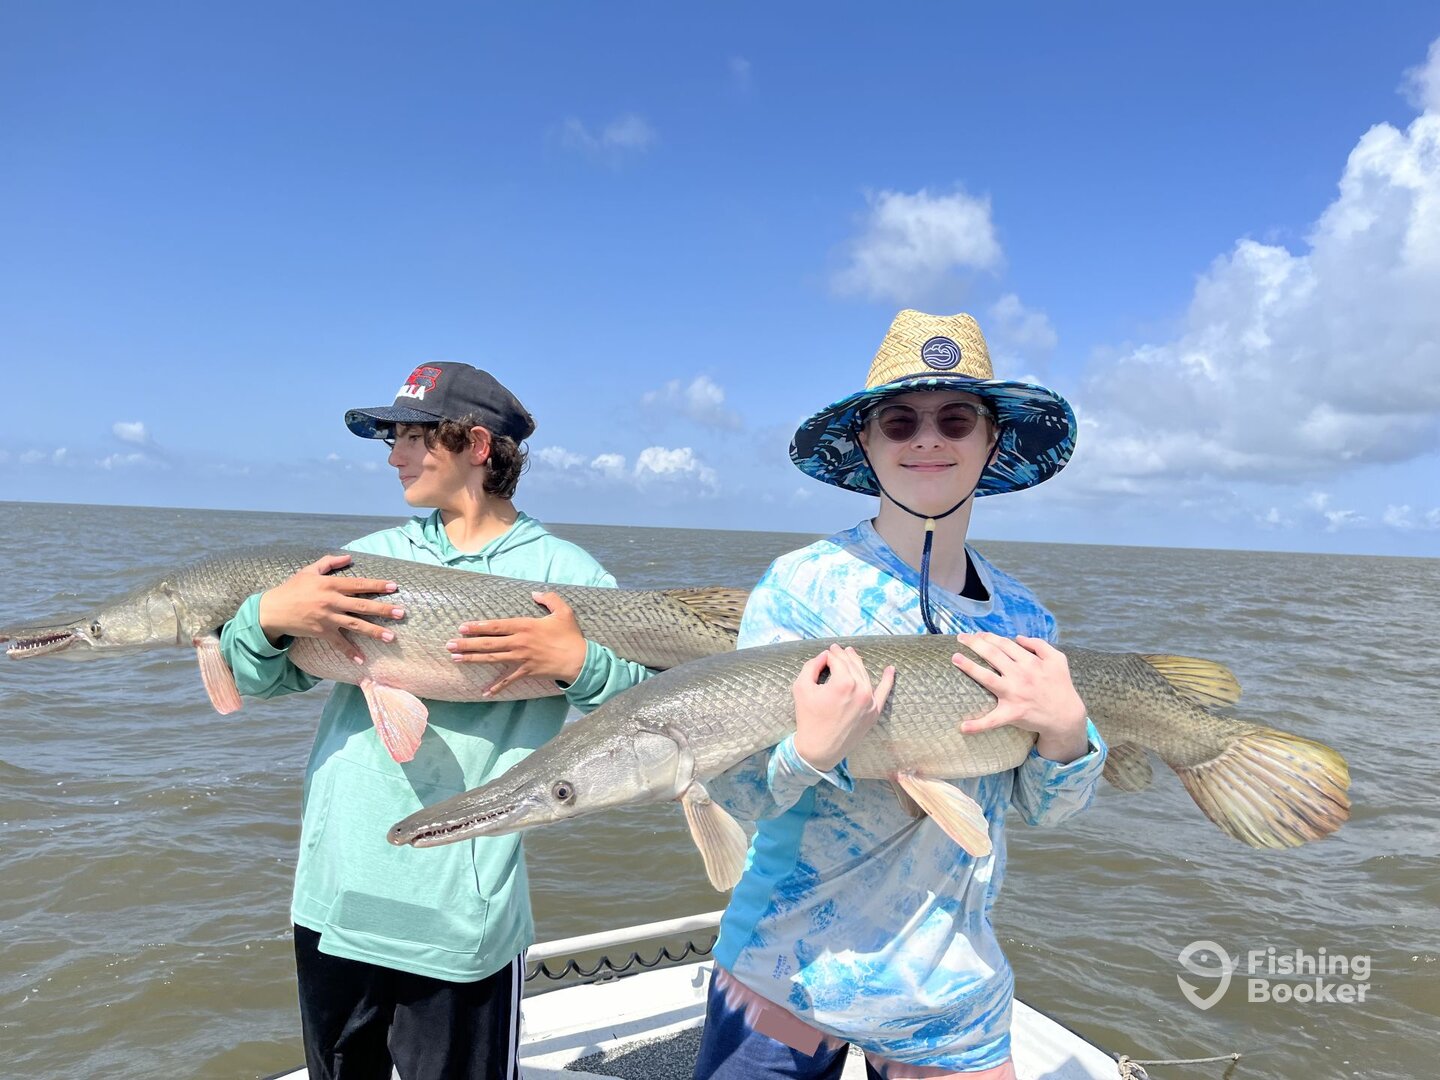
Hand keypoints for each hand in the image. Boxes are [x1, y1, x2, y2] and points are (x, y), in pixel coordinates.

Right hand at [257, 554, 402, 663]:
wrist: (272, 610)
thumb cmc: (292, 588)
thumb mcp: (309, 571)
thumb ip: (329, 562)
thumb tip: (349, 556)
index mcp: (330, 585)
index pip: (358, 584)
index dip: (377, 585)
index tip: (394, 587)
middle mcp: (331, 601)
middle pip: (362, 605)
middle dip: (383, 609)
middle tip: (401, 613)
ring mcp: (327, 618)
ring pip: (355, 625)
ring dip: (374, 631)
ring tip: (392, 637)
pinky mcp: (321, 632)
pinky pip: (339, 643)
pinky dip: (350, 652)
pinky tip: (362, 660)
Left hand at [448, 592, 588, 695]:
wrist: (579, 659)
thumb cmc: (570, 635)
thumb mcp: (563, 611)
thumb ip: (549, 598)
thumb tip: (535, 592)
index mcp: (525, 626)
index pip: (496, 626)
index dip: (478, 627)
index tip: (462, 627)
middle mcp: (519, 642)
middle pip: (488, 643)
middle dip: (467, 644)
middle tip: (449, 645)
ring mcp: (522, 658)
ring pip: (493, 659)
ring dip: (473, 659)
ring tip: (456, 659)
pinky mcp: (527, 671)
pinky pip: (509, 680)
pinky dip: (496, 687)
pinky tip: (484, 692)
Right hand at [791, 644, 895, 772]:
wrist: (819, 749)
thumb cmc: (808, 718)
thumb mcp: (801, 687)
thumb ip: (811, 665)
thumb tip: (825, 655)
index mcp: (843, 683)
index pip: (837, 660)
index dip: (829, 655)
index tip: (825, 654)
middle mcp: (860, 690)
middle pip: (852, 664)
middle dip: (843, 655)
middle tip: (836, 650)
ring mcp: (870, 702)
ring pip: (864, 674)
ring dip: (857, 662)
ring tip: (851, 654)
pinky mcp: (874, 712)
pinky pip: (884, 692)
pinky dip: (888, 680)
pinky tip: (891, 669)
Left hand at [951, 633, 1088, 762]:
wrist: (1066, 715)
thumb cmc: (1061, 686)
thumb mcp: (1058, 659)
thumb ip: (1039, 644)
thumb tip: (1018, 637)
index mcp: (1030, 662)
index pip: (1005, 644)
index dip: (989, 637)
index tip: (978, 634)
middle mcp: (1020, 675)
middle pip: (993, 655)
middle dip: (975, 643)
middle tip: (961, 638)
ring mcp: (1014, 694)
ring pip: (987, 677)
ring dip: (969, 667)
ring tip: (955, 658)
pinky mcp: (1012, 713)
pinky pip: (993, 720)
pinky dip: (978, 725)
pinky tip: (963, 727)